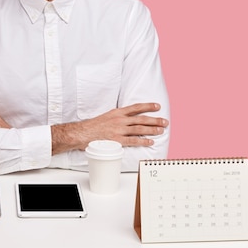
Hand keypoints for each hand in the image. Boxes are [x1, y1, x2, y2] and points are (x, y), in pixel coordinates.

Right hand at [51, 103, 168, 154]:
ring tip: (161, 131)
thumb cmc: (93, 126)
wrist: (82, 133)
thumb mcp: (106, 116)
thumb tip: (127, 119)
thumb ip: (117, 117)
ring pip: (139, 129)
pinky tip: (150, 141)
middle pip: (141, 119)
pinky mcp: (117, 140)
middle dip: (155, 120)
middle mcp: (119, 120)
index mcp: (117, 112)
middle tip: (164, 122)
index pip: (136, 107)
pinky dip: (143, 141)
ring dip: (152, 130)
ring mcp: (119, 130)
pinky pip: (133, 141)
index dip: (148, 106)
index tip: (157, 106)